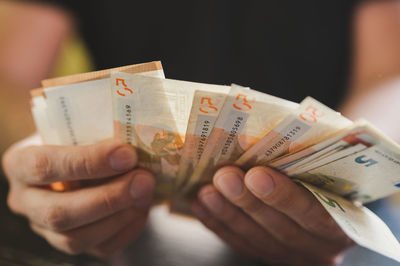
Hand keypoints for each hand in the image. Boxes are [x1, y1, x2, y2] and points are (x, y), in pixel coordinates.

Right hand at [2, 134, 154, 256]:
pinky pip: (99, 248)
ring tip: (146, 192)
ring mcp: (46, 228)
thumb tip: (138, 135)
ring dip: (119, 216)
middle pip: (58, 213)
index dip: (87, 162)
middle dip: (107, 198)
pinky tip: (141, 208)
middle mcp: (26, 200)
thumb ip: (98, 129)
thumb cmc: (83, 139)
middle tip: (143, 180)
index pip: (43, 166)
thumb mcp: (81, 125)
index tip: (126, 154)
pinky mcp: (70, 243)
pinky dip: (126, 229)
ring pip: (76, 238)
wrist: (88, 163)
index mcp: (20, 163)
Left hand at [191, 166, 353, 264]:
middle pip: (281, 229)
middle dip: (248, 202)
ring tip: (206, 189)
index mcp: (345, 224)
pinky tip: (200, 203)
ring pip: (255, 239)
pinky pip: (239, 243)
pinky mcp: (267, 255)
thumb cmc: (327, 172)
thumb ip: (308, 156)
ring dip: (228, 213)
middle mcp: (319, 247)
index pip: (317, 215)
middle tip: (223, 176)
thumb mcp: (329, 164)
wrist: (327, 198)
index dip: (286, 197)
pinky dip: (218, 223)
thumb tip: (261, 134)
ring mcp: (291, 255)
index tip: (256, 174)